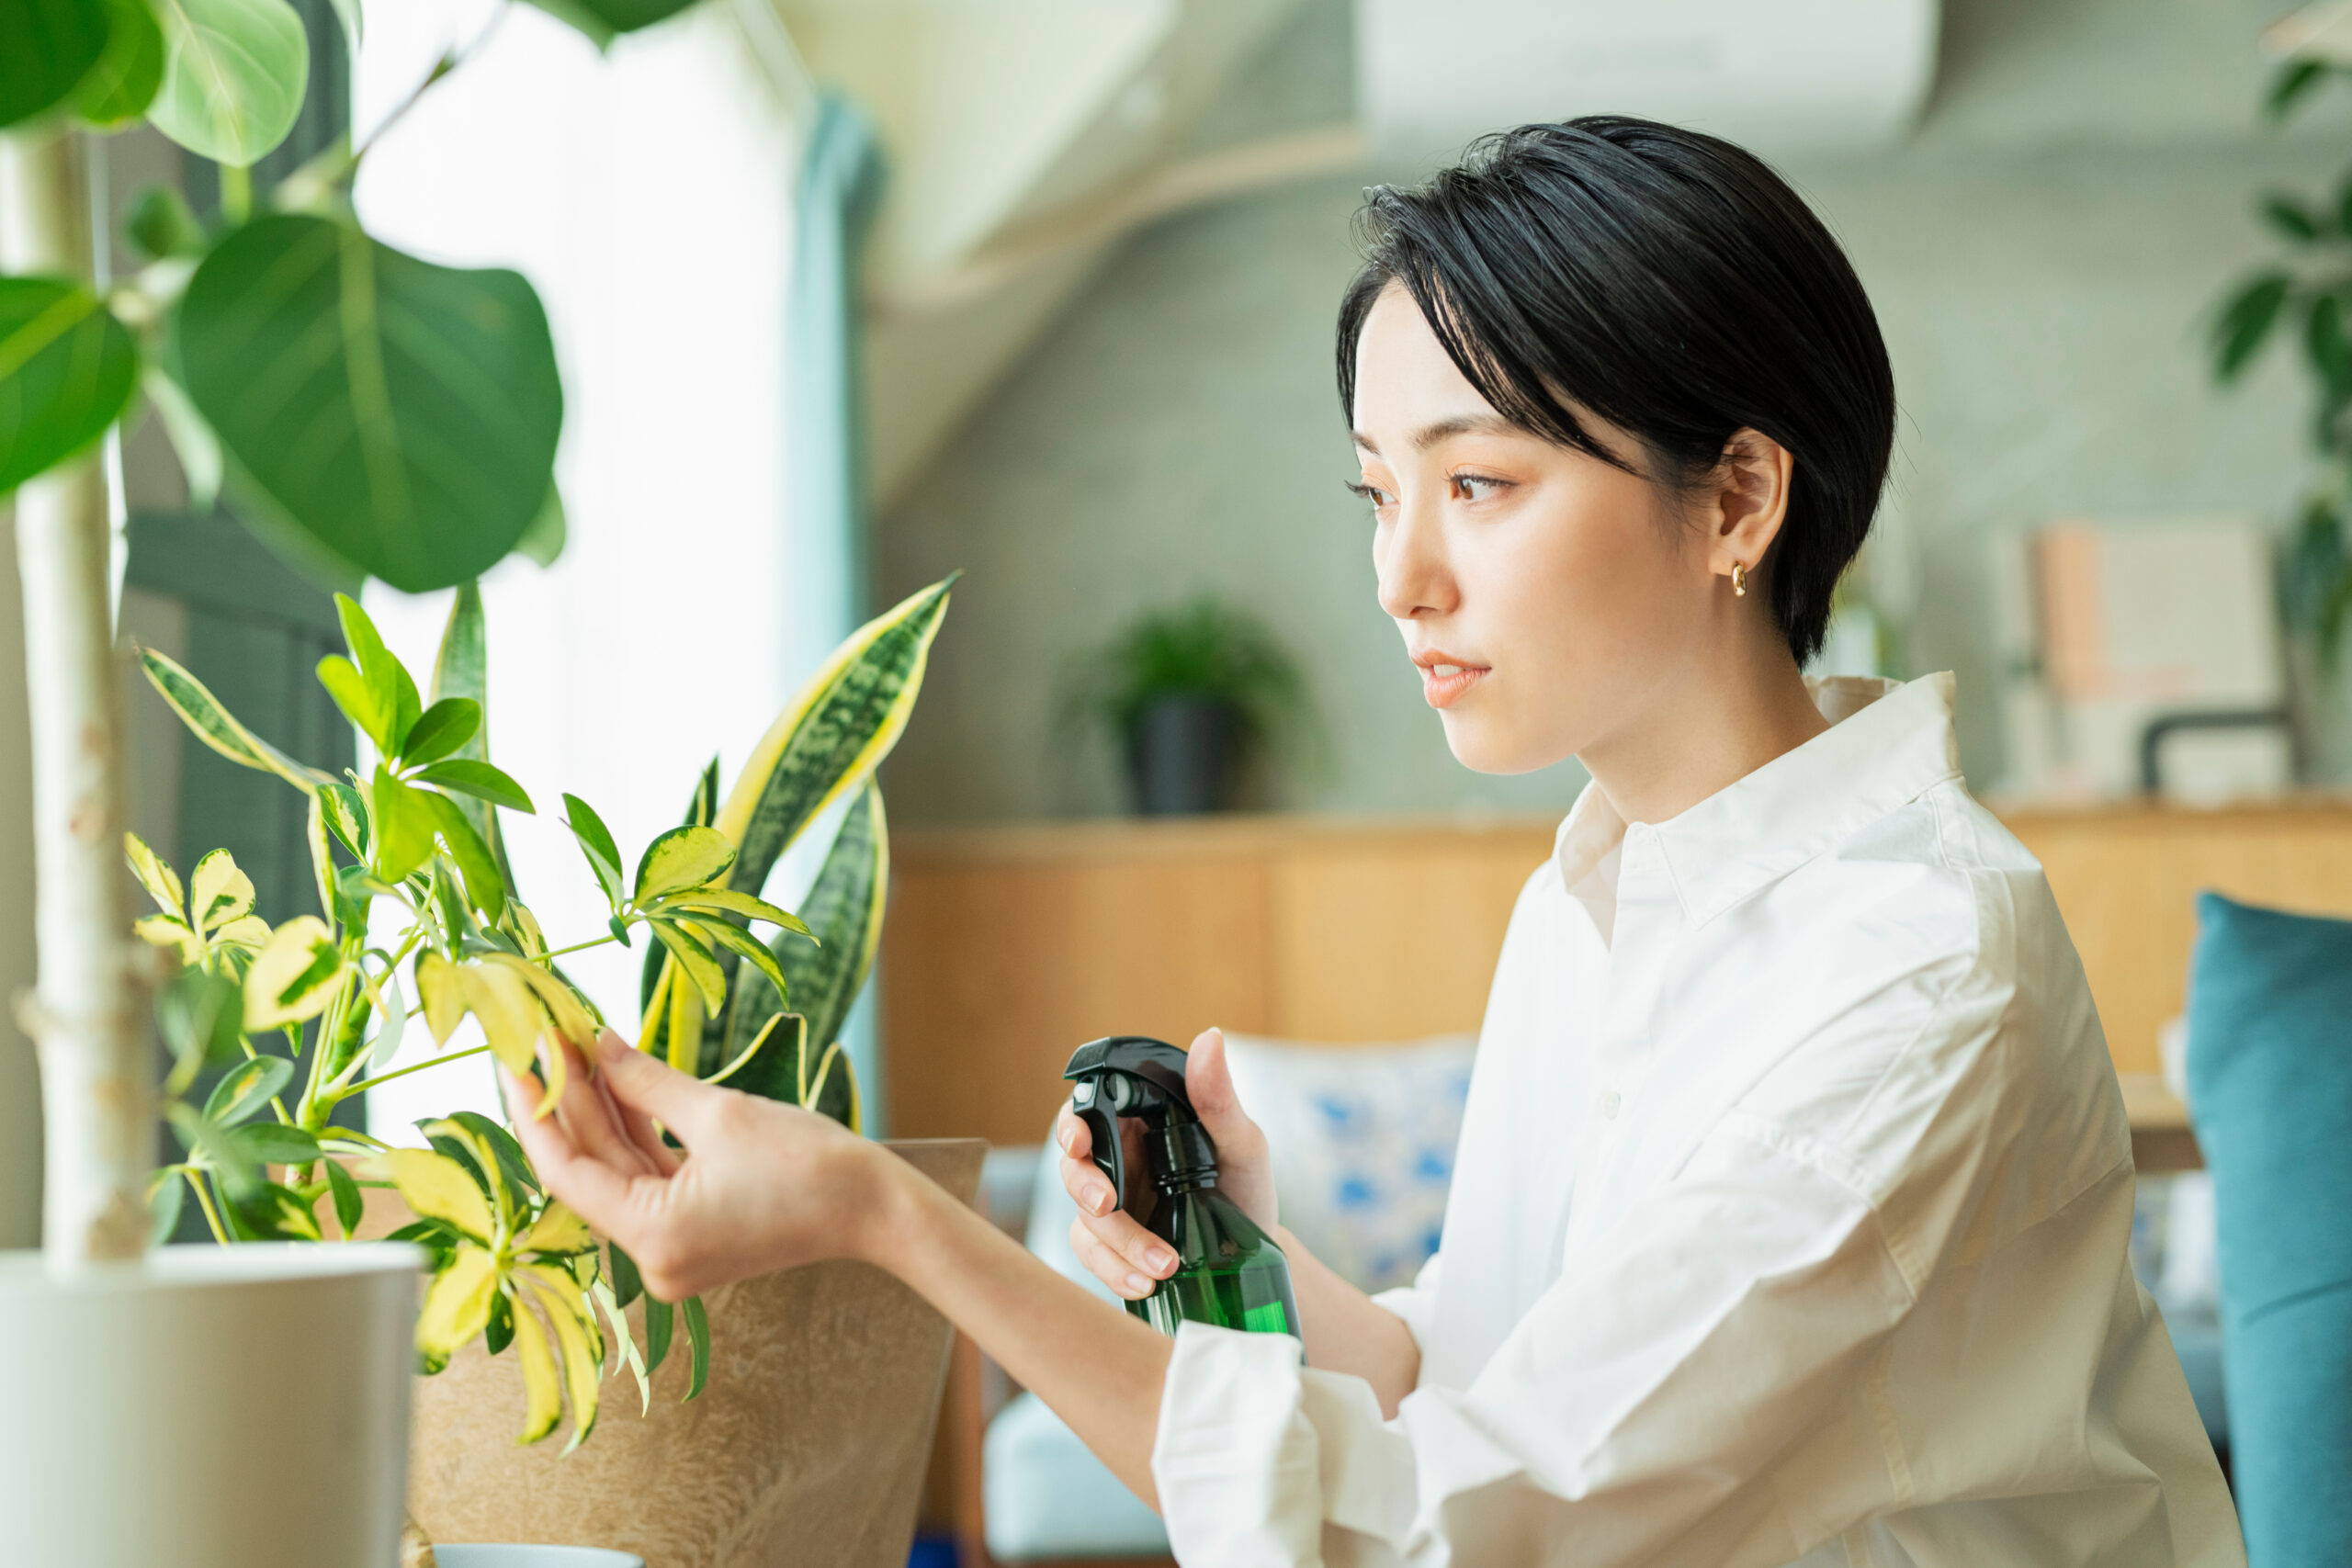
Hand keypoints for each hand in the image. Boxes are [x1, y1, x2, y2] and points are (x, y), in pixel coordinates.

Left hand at [503, 1029, 886, 1300]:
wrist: (875, 1208)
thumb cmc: (810, 1165)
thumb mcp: (720, 1113)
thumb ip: (645, 1082)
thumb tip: (596, 1046)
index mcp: (654, 1236)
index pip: (566, 1172)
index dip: (535, 1111)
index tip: (515, 1059)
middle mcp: (654, 1256)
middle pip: (591, 1171)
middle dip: (569, 1104)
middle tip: (547, 1039)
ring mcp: (673, 1249)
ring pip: (619, 1172)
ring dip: (600, 1114)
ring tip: (577, 1049)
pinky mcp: (692, 1234)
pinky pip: (648, 1180)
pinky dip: (634, 1135)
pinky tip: (616, 1084)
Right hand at [1054, 1027, 1274, 1300]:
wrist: (1253, 1254)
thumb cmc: (1245, 1188)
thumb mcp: (1242, 1144)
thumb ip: (1219, 1098)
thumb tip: (1209, 1038)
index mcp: (1138, 1124)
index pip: (1088, 1110)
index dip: (1072, 1124)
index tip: (1078, 1141)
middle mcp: (1117, 1160)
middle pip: (1074, 1165)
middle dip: (1084, 1186)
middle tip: (1109, 1205)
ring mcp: (1112, 1204)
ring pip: (1084, 1217)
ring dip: (1116, 1243)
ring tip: (1162, 1266)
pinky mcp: (1112, 1247)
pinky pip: (1094, 1257)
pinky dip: (1114, 1272)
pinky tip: (1144, 1284)